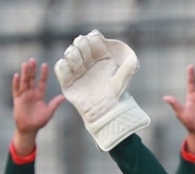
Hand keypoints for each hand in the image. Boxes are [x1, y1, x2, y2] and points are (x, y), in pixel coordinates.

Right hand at [12, 59, 63, 144]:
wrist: (29, 129)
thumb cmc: (39, 121)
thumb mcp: (49, 112)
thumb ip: (54, 104)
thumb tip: (63, 97)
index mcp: (39, 95)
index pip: (42, 82)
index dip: (43, 74)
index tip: (45, 65)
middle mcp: (31, 93)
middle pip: (31, 79)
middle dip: (32, 70)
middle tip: (33, 60)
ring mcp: (24, 96)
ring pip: (24, 82)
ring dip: (24, 73)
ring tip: (25, 64)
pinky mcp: (17, 100)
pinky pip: (16, 90)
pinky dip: (16, 83)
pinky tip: (17, 76)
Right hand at [54, 29, 149, 150]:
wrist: (104, 113)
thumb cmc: (115, 97)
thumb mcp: (121, 81)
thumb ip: (128, 69)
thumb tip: (134, 59)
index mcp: (102, 58)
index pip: (94, 40)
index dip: (93, 38)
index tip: (95, 40)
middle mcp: (89, 62)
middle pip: (80, 44)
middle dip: (81, 44)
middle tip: (84, 49)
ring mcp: (77, 70)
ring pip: (70, 54)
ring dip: (72, 54)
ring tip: (77, 60)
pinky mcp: (68, 81)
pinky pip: (60, 69)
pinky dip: (63, 66)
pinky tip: (68, 67)